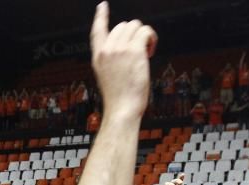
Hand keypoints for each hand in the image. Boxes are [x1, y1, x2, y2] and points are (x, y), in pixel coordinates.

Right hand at [90, 2, 156, 119]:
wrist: (121, 109)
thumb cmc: (118, 99)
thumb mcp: (107, 76)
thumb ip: (113, 60)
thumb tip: (129, 47)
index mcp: (98, 57)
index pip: (97, 30)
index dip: (100, 16)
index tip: (102, 6)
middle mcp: (107, 50)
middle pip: (123, 25)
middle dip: (134, 34)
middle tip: (140, 52)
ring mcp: (120, 49)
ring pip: (136, 25)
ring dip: (144, 35)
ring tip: (146, 52)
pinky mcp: (134, 51)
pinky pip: (146, 31)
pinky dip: (152, 38)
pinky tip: (151, 51)